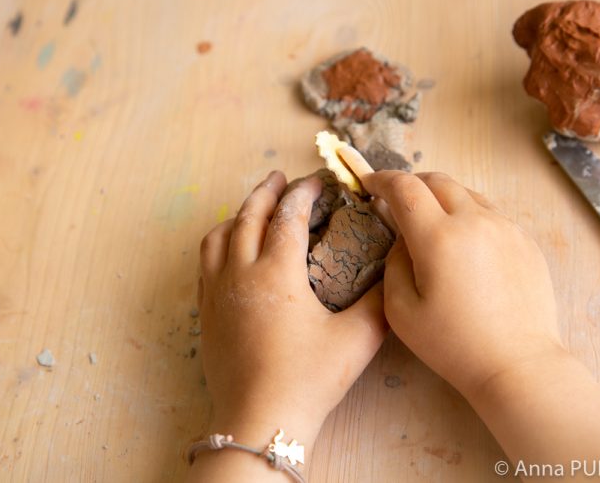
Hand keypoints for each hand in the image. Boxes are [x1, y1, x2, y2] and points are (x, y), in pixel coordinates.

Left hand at [197, 171, 386, 451]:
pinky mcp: (207, 312)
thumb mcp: (357, 339)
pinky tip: (231, 250)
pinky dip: (219, 242)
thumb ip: (379, 301)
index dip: (304, 192)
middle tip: (280, 178)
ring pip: (219, 236)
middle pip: (249, 216)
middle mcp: (241, 273)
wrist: (260, 420)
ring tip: (253, 208)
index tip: (318, 182)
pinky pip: (205, 263)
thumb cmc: (309, 379)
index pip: (289, 216)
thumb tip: (394, 274)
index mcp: (277, 272)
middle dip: (266, 192)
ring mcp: (217, 292)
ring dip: (238, 214)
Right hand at [361, 171, 562, 397]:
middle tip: (397, 200)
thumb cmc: (453, 345)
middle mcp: (475, 222)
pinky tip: (464, 244)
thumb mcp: (401, 310)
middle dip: (411, 184)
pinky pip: (491, 214)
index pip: (405, 188)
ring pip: (467, 193)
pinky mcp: (526, 242)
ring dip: (442, 198)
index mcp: (439, 237)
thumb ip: (394, 263)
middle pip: (438, 181)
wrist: (518, 365)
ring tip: (431, 221)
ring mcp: (506, 228)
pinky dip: (469, 216)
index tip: (369, 183)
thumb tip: (404, 240)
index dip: (382, 179)